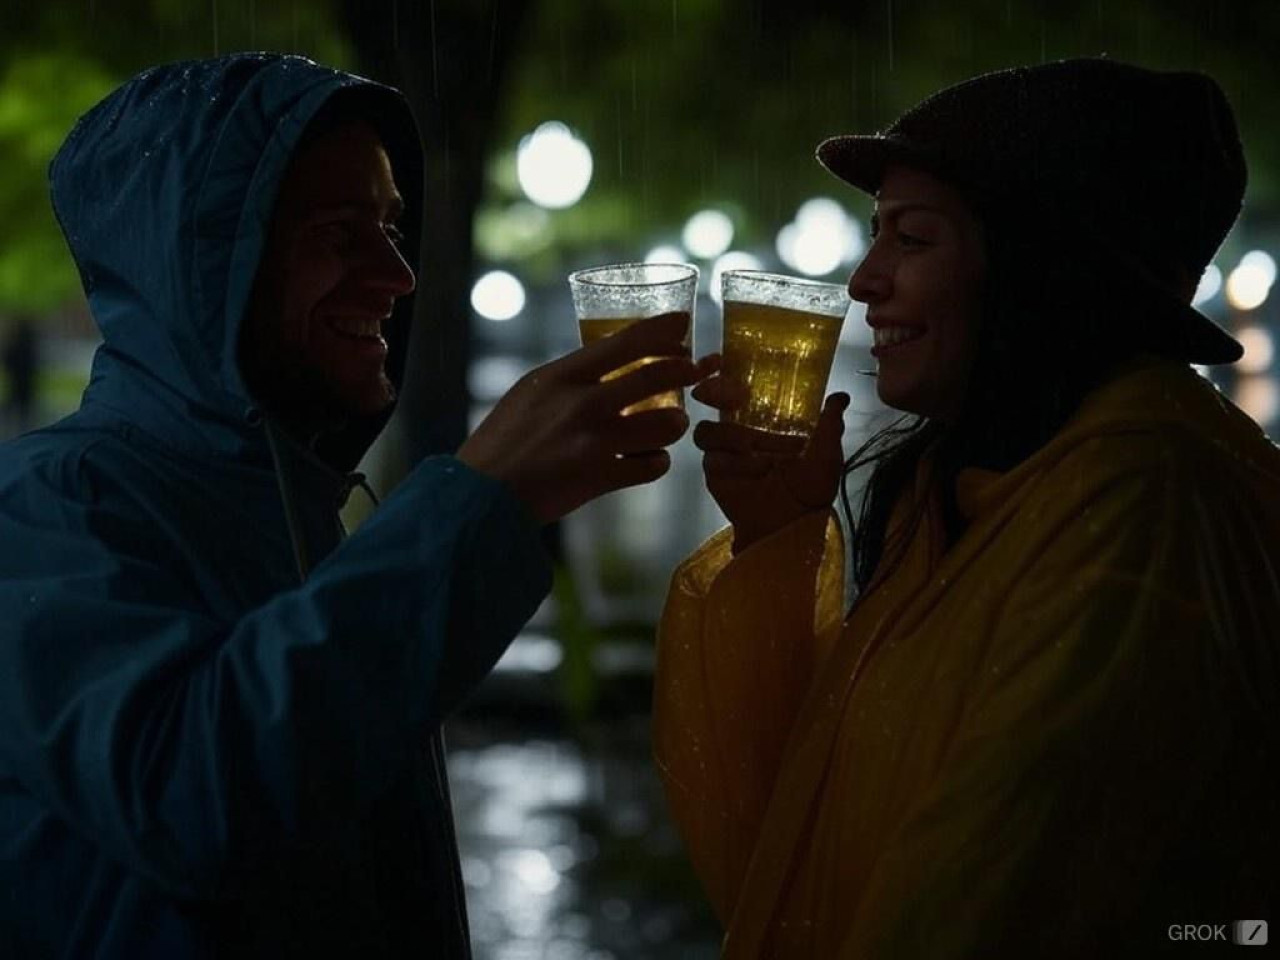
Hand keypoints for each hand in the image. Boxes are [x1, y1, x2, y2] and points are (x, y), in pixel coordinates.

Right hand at [458, 312, 717, 524]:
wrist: (483, 494)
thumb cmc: (504, 439)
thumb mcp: (531, 391)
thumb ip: (570, 378)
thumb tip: (609, 361)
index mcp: (563, 376)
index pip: (626, 342)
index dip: (662, 330)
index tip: (683, 323)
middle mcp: (583, 404)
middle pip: (657, 377)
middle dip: (686, 371)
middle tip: (695, 371)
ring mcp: (595, 442)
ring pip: (666, 424)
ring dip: (676, 423)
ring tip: (671, 425)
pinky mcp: (601, 478)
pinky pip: (654, 466)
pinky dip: (657, 462)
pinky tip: (648, 460)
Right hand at [692, 374, 848, 552]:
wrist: (793, 526)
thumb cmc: (811, 491)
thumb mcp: (827, 455)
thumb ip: (830, 425)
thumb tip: (841, 396)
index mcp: (764, 425)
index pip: (737, 394)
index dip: (728, 383)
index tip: (738, 381)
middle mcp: (741, 436)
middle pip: (713, 405)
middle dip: (720, 398)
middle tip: (736, 399)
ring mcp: (725, 456)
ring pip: (708, 431)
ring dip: (732, 436)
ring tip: (756, 450)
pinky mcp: (716, 477)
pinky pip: (711, 460)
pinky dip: (734, 464)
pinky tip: (756, 472)